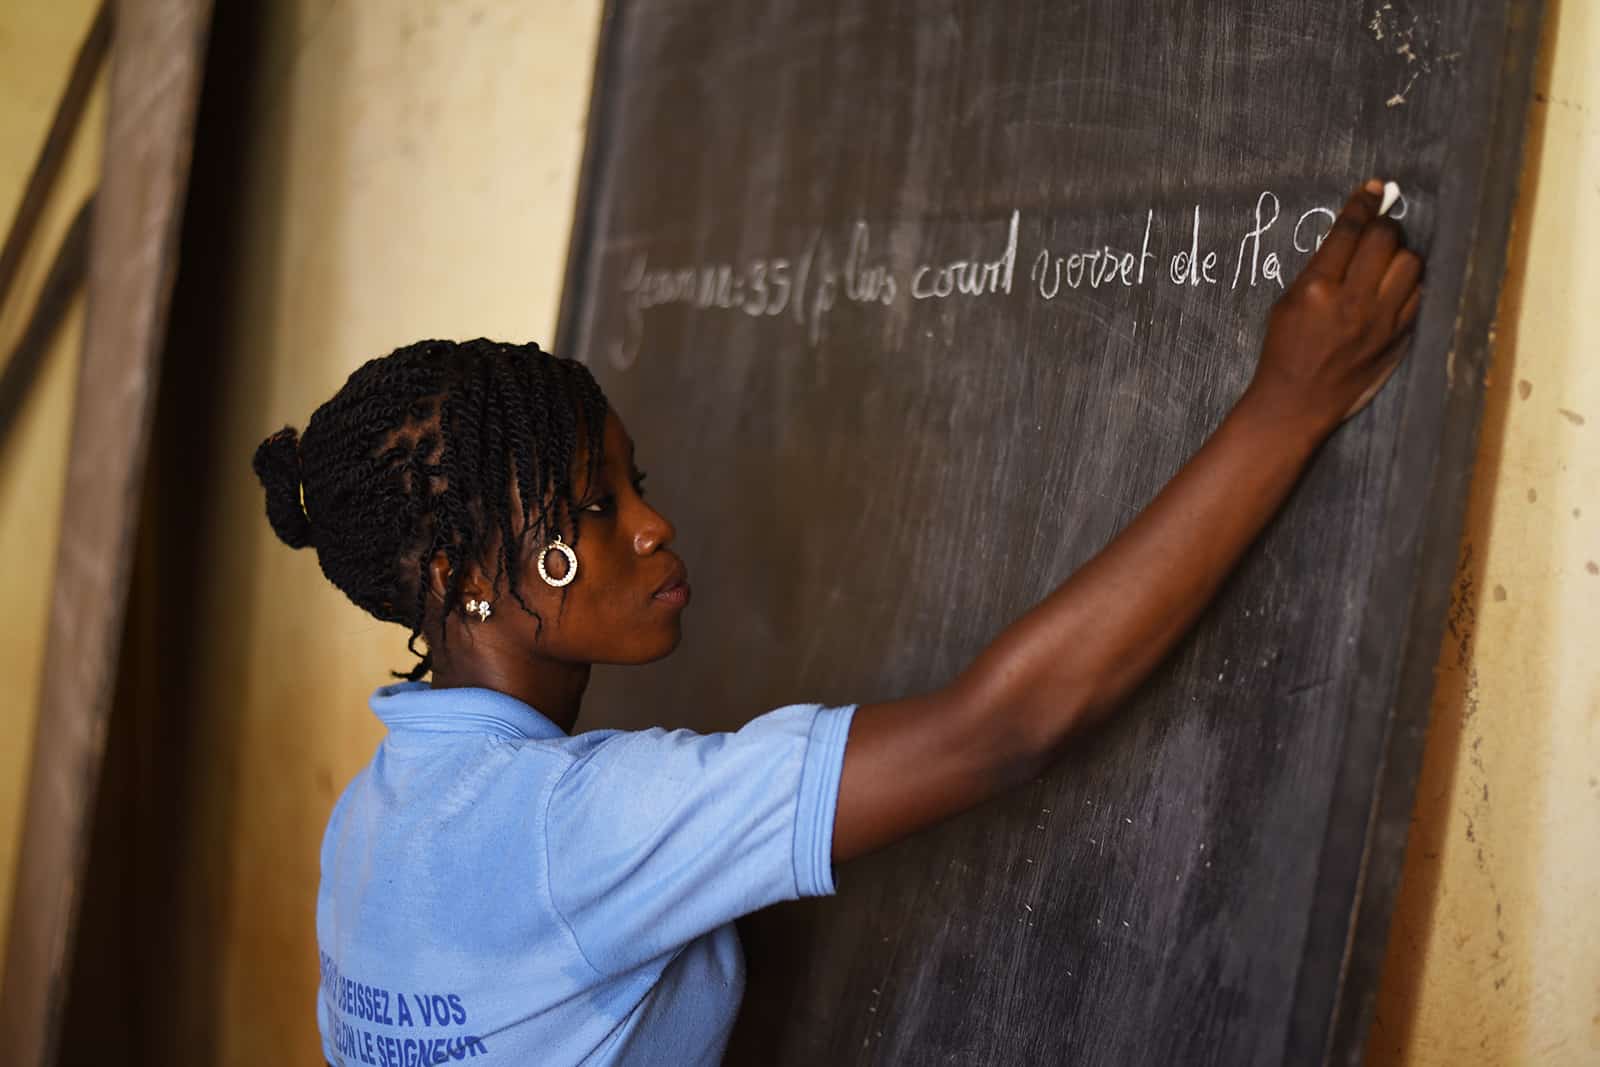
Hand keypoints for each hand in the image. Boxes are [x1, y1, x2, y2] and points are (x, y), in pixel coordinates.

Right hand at [1244, 179, 1423, 434]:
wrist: (1296, 403)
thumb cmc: (1283, 351)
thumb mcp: (1286, 303)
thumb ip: (1319, 269)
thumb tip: (1350, 235)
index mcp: (1317, 289)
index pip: (1349, 230)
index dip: (1363, 203)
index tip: (1373, 188)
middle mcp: (1353, 301)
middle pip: (1386, 239)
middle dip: (1383, 227)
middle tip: (1376, 232)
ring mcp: (1381, 320)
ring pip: (1410, 263)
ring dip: (1399, 256)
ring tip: (1384, 264)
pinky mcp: (1398, 337)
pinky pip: (1419, 294)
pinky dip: (1409, 284)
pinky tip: (1394, 288)